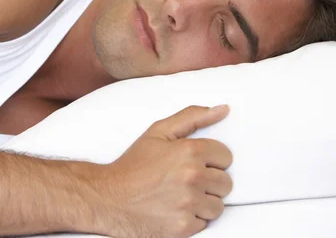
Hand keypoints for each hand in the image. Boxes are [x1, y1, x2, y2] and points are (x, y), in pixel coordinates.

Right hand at [96, 105, 232, 237]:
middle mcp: (192, 177)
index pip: (226, 157)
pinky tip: (174, 210)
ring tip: (180, 196)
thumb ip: (193, 117)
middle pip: (225, 183)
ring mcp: (189, 203)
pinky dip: (190, 219)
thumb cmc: (133, 165)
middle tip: (185, 180)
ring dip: (202, 203)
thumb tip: (223, 109)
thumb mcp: (159, 132)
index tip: (194, 163)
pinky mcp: (184, 227)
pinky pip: (203, 223)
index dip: (210, 160)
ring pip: (217, 206)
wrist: (108, 197)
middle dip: (208, 182)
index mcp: (189, 151)